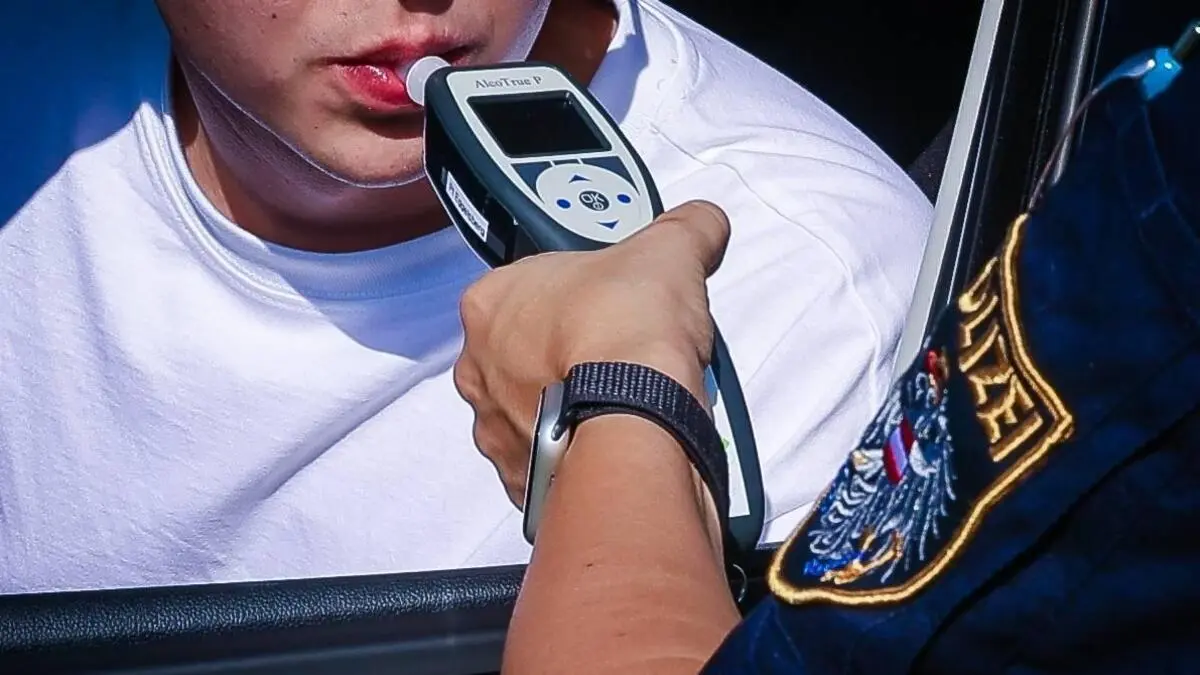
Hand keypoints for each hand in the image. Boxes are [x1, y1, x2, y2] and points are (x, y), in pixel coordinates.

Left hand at [453, 201, 731, 506]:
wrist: (633, 423)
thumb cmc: (626, 332)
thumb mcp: (669, 251)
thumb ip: (685, 228)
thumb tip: (701, 221)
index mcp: (491, 301)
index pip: (534, 286)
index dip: (580, 292)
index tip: (614, 302)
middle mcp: (479, 366)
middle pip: (531, 351)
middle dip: (574, 351)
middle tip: (624, 350)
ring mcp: (494, 426)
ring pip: (536, 408)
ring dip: (573, 403)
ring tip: (627, 398)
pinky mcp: (520, 476)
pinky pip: (548, 459)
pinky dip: (578, 451)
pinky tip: (616, 436)